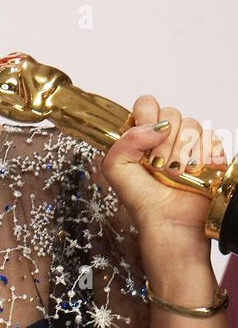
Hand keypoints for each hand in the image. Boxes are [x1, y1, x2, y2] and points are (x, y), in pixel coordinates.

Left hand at [99, 96, 227, 256]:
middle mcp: (166, 138)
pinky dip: (202, 156)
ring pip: (192, 125)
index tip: (146, 137)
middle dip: (164, 142)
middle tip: (158, 165)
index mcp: (142, 137)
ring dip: (182, 152)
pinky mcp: (211, 154)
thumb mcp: (116, 169)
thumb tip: (155, 126)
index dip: (147, 115)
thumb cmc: (143, 201)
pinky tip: (193, 173)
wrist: (170, 223)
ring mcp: (190, 145)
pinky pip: (212, 138)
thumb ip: (125, 140)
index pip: (147, 104)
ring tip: (175, 175)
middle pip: (172, 113)